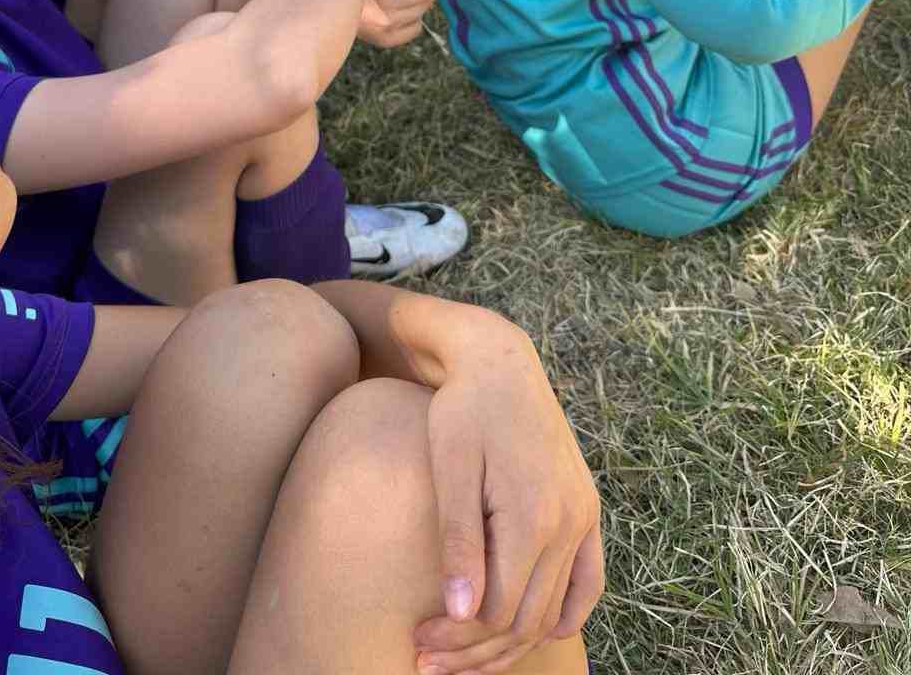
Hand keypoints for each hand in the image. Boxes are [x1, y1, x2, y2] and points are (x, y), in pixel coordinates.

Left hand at [413, 318, 603, 671]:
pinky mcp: (586, 507)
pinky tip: (534, 635)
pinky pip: (587, 581)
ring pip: (554, 609)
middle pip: (526, 619)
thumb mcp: (451, 466)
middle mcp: (569, 523)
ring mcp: (584, 516)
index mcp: (535, 515)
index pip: (498, 610)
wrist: (500, 360)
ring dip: (512, 642)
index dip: (457, 638)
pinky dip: (565, 615)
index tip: (416, 643)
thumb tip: (463, 614)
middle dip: (477, 652)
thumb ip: (458, 539)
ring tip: (465, 658)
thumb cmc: (463, 409)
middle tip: (427, 662)